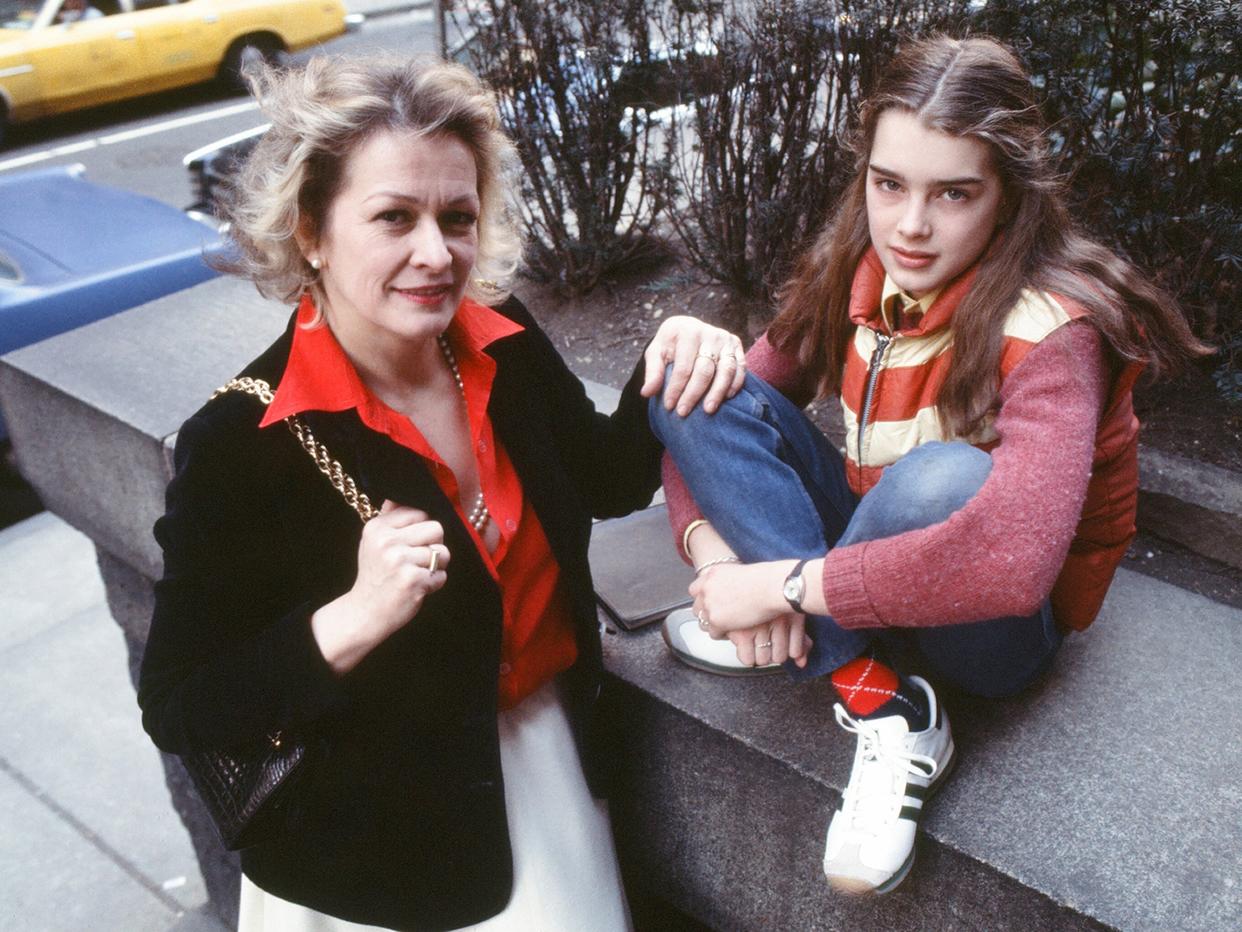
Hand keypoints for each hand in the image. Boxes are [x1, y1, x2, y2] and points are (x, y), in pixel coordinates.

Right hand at [312, 500, 449, 672]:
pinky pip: (441, 575)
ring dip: (436, 566)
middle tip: (419, 559)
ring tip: (418, 573)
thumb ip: (390, 517)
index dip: (423, 528)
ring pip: (443, 552)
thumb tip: (401, 492)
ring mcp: (400, 561)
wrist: (364, 612)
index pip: (420, 512)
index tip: (413, 542)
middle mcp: (387, 541)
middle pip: (436, 528)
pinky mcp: (413, 580)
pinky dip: (434, 583)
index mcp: (378, 527)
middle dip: (434, 544)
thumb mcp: (372, 541)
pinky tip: (417, 588)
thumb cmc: (374, 575)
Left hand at [640, 315, 744, 415]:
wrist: (688, 329)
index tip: (669, 406)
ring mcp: (725, 339)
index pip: (683, 366)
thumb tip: (646, 393)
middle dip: (693, 393)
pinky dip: (735, 383)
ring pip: (726, 370)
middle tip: (683, 412)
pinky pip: (740, 367)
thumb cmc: (671, 345)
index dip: (676, 388)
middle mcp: (709, 333)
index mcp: (687, 330)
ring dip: (717, 392)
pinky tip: (726, 398)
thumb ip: (653, 372)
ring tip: (707, 410)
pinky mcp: (736, 345)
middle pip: (704, 370)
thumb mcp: (656, 353)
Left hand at [690, 561, 811, 667]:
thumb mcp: (740, 572)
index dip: (703, 599)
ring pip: (703, 622)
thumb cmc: (766, 579)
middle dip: (708, 614)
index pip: (695, 589)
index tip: (712, 604)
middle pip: (697, 607)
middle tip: (721, 617)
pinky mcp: (717, 621)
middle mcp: (707, 588)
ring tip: (729, 626)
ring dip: (715, 625)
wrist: (772, 587)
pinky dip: (723, 634)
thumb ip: (729, 581)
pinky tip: (734, 631)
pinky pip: (713, 633)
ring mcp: (710, 605)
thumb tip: (730, 590)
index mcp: (712, 574)